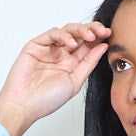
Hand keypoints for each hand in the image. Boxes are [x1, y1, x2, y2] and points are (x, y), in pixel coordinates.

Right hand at [0, 21, 112, 135]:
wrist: (25, 105)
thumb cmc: (47, 99)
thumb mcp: (75, 82)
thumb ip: (88, 64)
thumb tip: (102, 47)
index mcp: (71, 63)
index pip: (87, 45)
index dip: (98, 38)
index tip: (109, 35)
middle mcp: (61, 53)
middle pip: (79, 34)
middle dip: (93, 30)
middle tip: (103, 31)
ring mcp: (49, 48)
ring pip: (67, 30)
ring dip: (80, 30)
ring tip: (90, 36)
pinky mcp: (36, 45)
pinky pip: (52, 34)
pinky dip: (63, 36)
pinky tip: (72, 44)